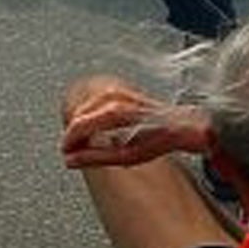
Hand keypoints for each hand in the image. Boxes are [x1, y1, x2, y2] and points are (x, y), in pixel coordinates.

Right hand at [60, 75, 208, 167]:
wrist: (183, 125)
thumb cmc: (160, 139)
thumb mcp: (128, 155)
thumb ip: (97, 157)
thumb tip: (72, 160)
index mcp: (122, 114)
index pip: (86, 121)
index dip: (71, 136)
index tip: (65, 148)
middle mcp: (121, 97)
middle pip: (84, 110)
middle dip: (73, 129)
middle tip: (69, 147)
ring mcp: (122, 89)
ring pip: (88, 99)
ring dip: (79, 118)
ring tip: (77, 136)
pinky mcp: (122, 87)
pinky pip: (96, 94)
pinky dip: (87, 109)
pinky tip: (88, 120)